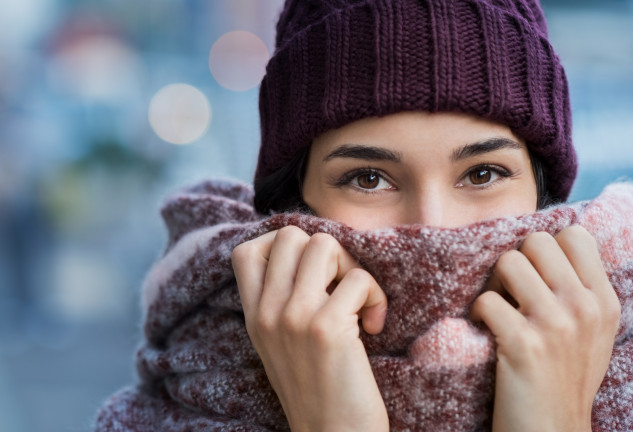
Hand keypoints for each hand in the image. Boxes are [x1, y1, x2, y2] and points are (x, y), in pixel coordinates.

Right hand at [232, 226, 388, 431]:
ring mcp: (293, 317)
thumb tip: (310, 253)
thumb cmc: (317, 389)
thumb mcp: (280, 345)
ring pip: (324, 245)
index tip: (310, 273)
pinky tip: (374, 327)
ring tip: (359, 302)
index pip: (247, 252)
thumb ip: (281, 303)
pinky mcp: (326, 328)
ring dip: (352, 267)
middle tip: (340, 285)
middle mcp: (267, 312)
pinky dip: (376, 296)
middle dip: (326, 251)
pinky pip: (358, 278)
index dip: (282, 247)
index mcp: (253, 316)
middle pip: (291, 235)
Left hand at [471, 226, 620, 431]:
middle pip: (536, 242)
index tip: (535, 275)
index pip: (574, 235)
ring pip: (508, 262)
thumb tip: (549, 246)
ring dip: (493, 285)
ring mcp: (556, 325)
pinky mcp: (524, 344)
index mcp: (603, 301)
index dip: (546, 249)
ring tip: (497, 310)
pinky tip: (484, 331)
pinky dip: (477, 313)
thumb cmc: (564, 379)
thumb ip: (579, 291)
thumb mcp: (592, 333)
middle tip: (510, 292)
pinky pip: (486, 300)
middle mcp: (584, 307)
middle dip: (516, 262)